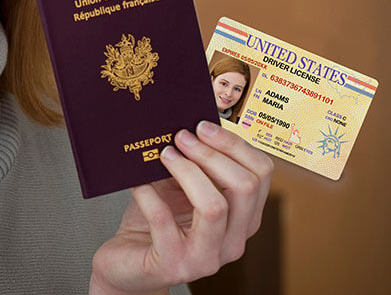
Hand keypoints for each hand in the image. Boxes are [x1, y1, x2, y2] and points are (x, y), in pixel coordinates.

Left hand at [88, 120, 273, 294]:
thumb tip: (188, 124)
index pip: (261, 173)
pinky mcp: (174, 265)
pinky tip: (138, 182)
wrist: (128, 263)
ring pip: (214, 206)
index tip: (202, 126)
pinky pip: (164, 221)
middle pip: (245, 187)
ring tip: (165, 155)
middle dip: (211, 153)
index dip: (234, 143)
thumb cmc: (156, 221)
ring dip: (188, 172)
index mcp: (244, 218)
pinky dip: (149, 194)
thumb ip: (192, 163)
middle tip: (181, 137)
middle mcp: (233, 241)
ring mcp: (206, 257)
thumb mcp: (180, 187)